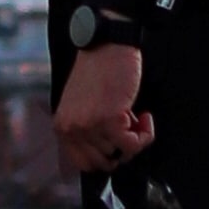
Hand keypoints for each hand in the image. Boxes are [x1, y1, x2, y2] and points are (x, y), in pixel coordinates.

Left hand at [54, 43, 153, 174]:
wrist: (108, 44)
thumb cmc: (99, 69)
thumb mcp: (82, 105)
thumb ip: (88, 130)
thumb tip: (108, 153)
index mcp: (63, 126)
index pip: (83, 164)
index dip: (106, 157)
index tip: (117, 144)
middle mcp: (73, 129)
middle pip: (103, 163)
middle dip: (121, 149)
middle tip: (129, 129)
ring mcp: (90, 126)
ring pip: (121, 154)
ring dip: (134, 137)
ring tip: (134, 115)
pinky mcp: (111, 119)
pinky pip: (134, 144)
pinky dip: (145, 134)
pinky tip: (144, 116)